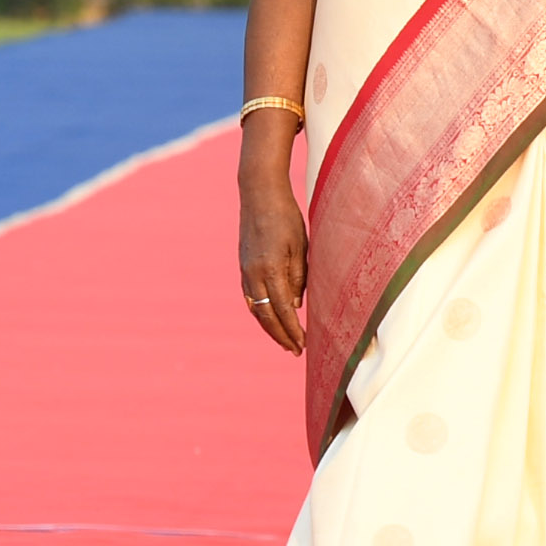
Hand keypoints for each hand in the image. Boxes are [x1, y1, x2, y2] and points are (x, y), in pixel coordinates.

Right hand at [238, 150, 306, 355]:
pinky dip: (261, 312)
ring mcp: (244, 270)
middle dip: (280, 335)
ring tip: (284, 340)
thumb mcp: (301, 246)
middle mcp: (252, 274)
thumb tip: (295, 306)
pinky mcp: (243, 265)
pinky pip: (251, 296)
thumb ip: (298, 276)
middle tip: (294, 351)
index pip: (283, 310)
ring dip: (269, 327)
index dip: (292, 330)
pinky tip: (270, 318)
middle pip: (265, 315)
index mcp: (270, 269)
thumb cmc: (286, 218)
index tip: (303, 346)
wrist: (259, 195)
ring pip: (256, 308)